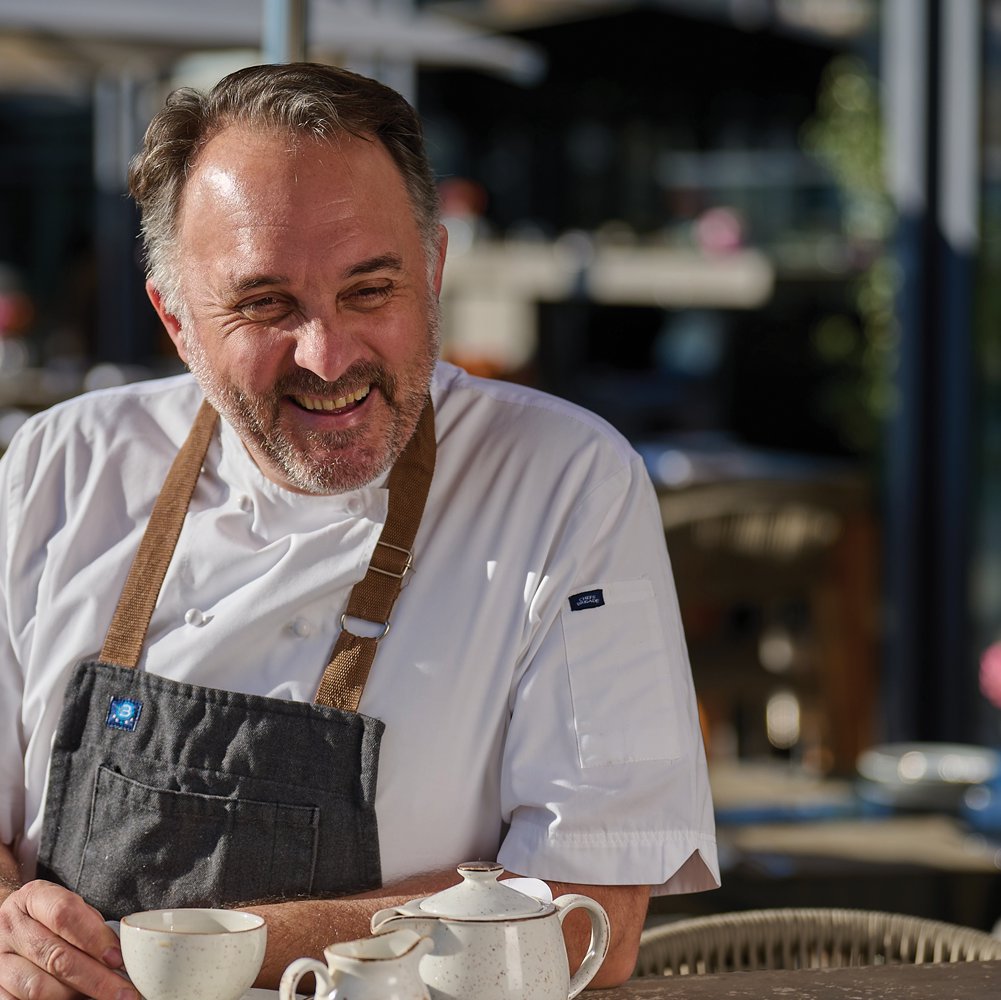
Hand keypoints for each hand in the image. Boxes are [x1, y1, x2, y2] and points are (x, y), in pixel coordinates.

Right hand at [0, 880, 137, 999]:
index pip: (64, 914)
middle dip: (95, 978)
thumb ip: (90, 924)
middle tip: (122, 991)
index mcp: (31, 898)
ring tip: (101, 996)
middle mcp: (10, 928)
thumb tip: (119, 956)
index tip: (118, 958)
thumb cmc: (48, 916)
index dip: (94, 938)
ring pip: (38, 987)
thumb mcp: (67, 905)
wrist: (8, 925)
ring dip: (75, 995)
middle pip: (55, 956)